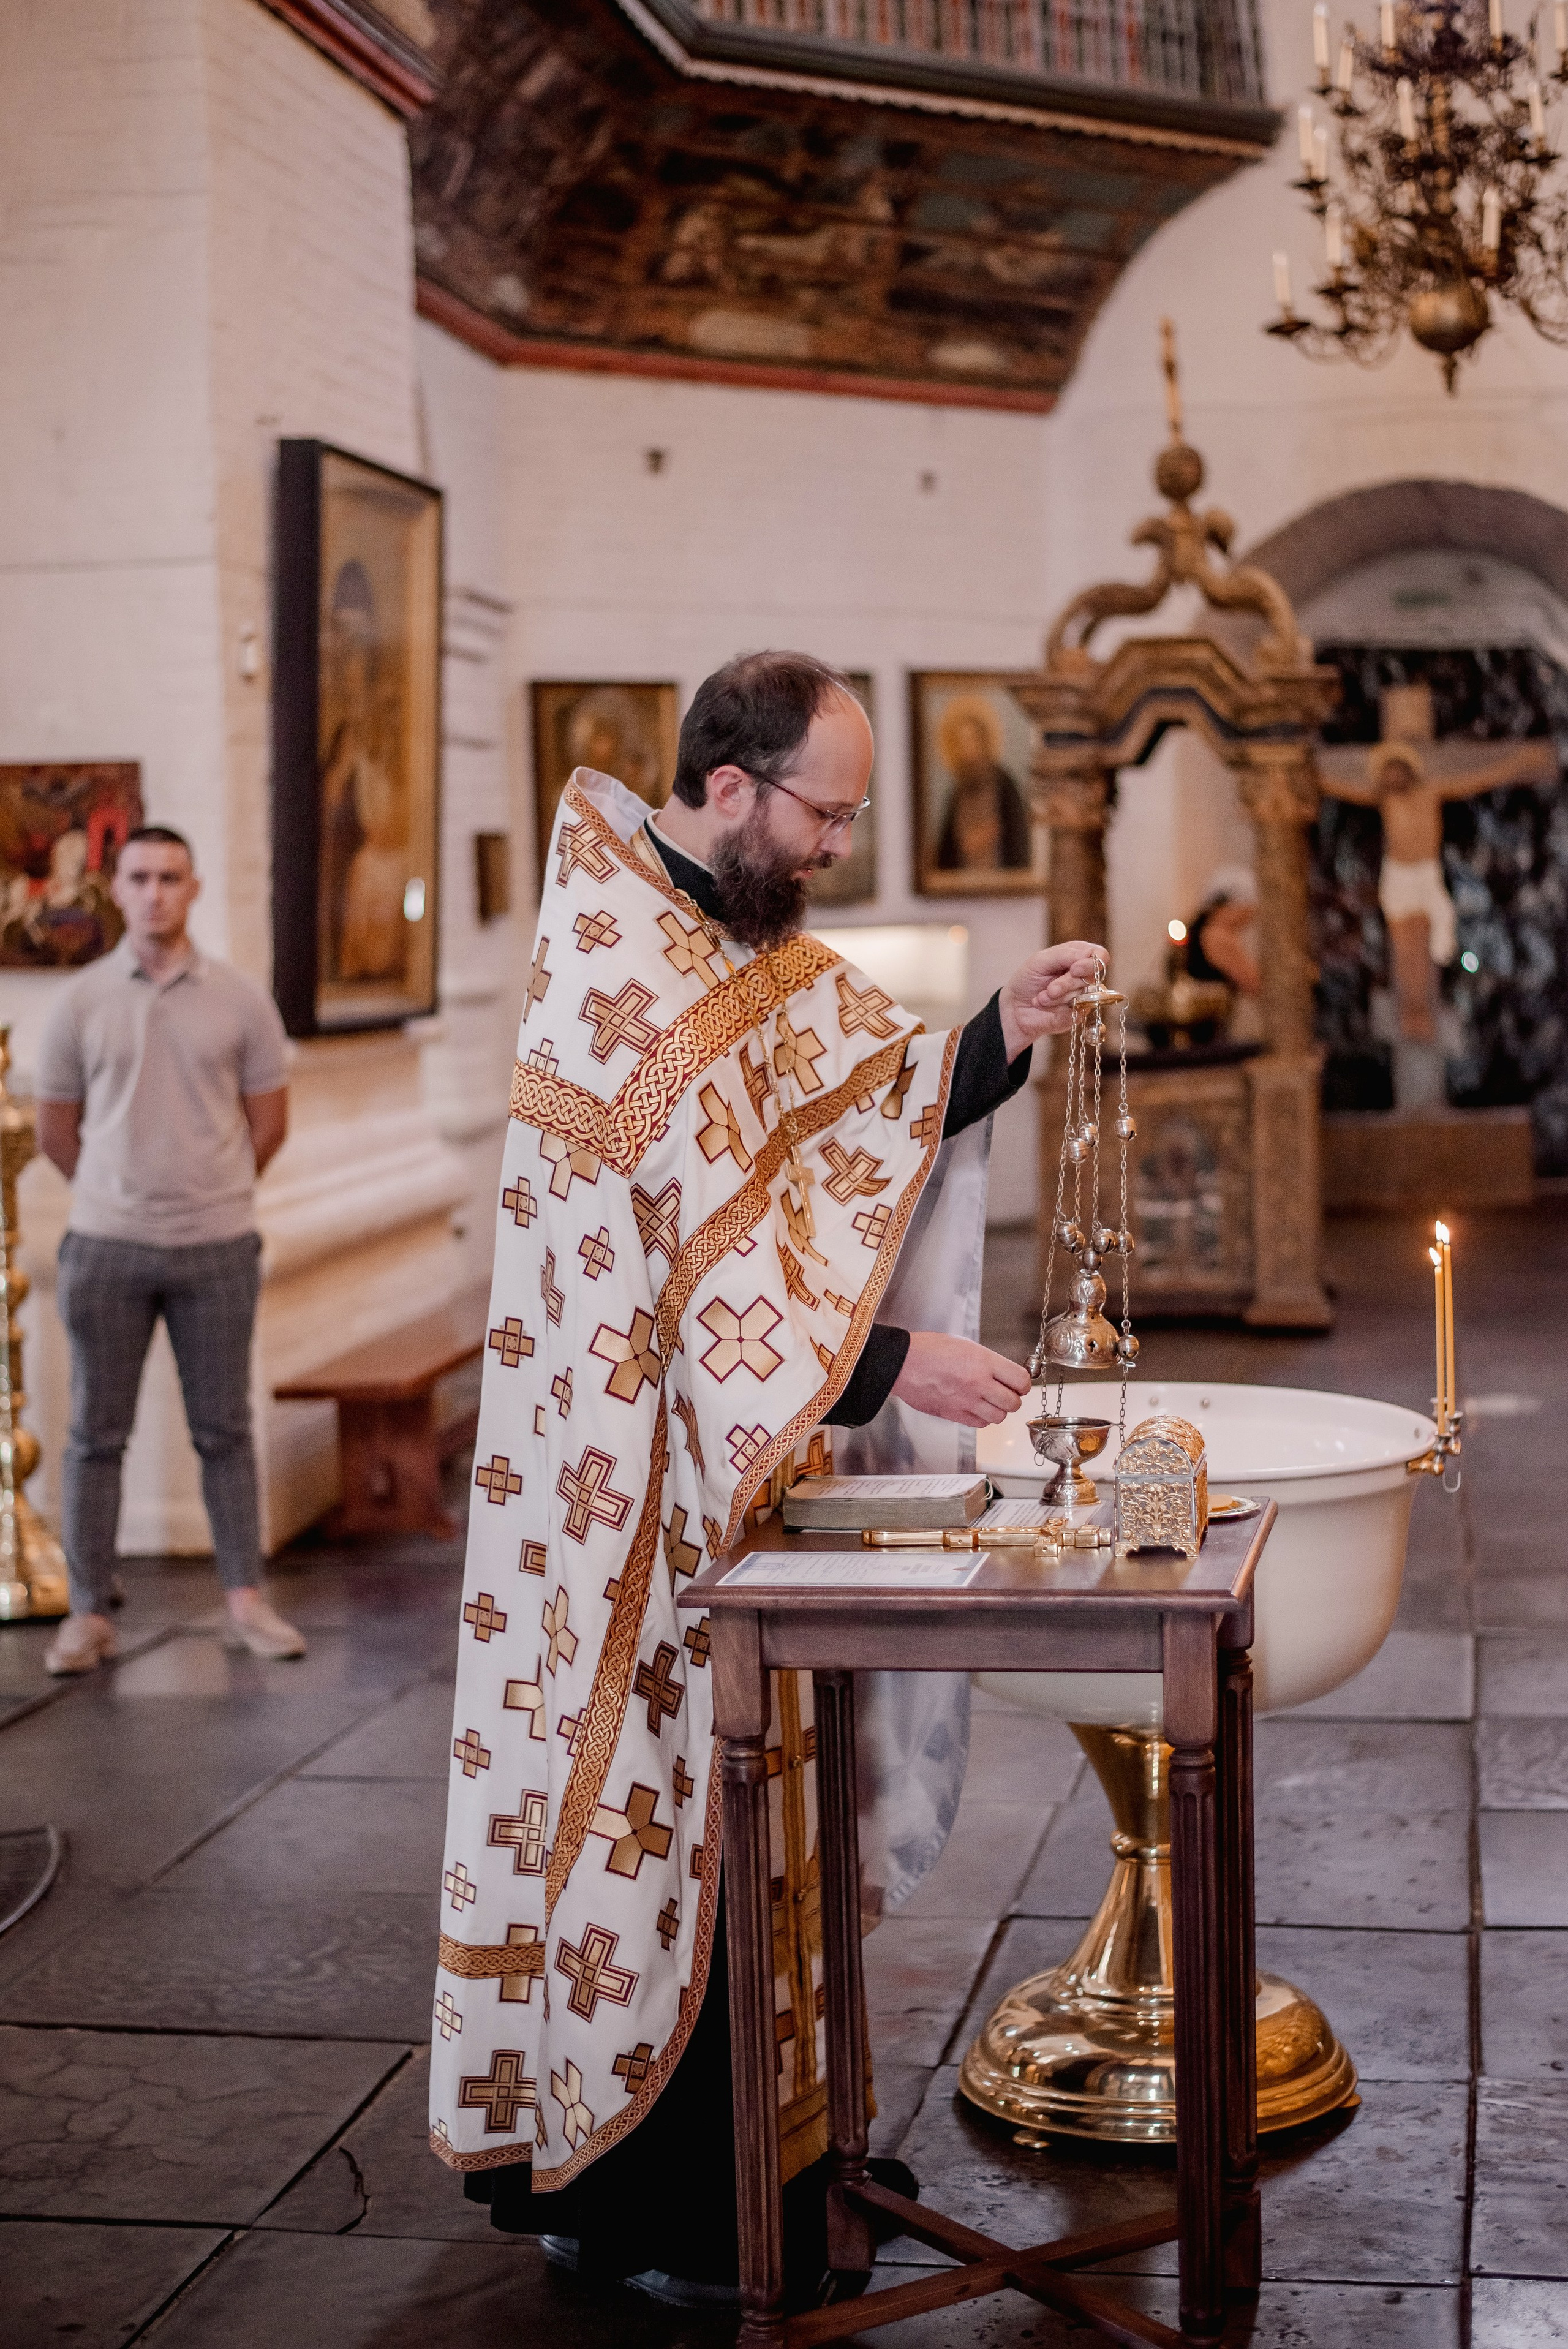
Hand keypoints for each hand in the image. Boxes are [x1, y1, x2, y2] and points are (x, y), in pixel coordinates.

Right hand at [891, 1332, 1030, 1429]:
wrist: (901, 1363)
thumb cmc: (928, 1350)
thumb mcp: (965, 1345)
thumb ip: (987, 1361)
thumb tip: (1004, 1374)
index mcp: (982, 1361)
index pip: (1020, 1380)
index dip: (1023, 1383)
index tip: (1020, 1383)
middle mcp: (977, 1383)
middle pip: (1013, 1403)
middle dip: (1012, 1398)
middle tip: (1006, 1393)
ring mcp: (965, 1401)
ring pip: (998, 1417)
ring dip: (998, 1410)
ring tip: (989, 1401)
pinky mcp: (953, 1414)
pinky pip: (979, 1423)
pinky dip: (982, 1418)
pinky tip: (975, 1407)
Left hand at [998, 939, 1107, 1061]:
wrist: (1016, 1007)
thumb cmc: (1027, 979)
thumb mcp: (1040, 961)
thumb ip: (1065, 955)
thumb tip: (1089, 954)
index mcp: (1077, 955)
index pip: (1100, 955)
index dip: (1091, 963)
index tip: (1074, 969)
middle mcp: (1084, 975)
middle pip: (1091, 977)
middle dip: (1066, 984)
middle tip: (1049, 989)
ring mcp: (1084, 995)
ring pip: (1082, 995)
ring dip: (1057, 998)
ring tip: (1041, 997)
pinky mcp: (1080, 1012)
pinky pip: (1077, 1010)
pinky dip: (1056, 1008)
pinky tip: (1044, 1005)